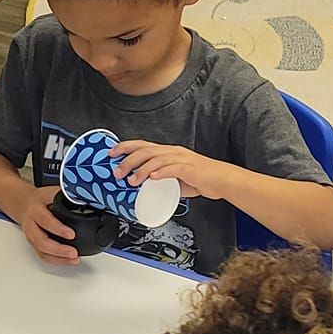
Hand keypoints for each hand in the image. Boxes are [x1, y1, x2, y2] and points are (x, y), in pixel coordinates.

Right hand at [17, 185, 78, 265]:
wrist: (24, 204)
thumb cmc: (40, 198)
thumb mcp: (52, 192)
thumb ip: (67, 195)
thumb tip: (87, 199)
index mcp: (35, 210)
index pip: (45, 220)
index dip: (57, 228)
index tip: (71, 234)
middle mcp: (31, 225)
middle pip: (41, 241)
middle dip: (58, 249)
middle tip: (73, 252)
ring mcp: (32, 237)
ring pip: (42, 252)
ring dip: (58, 259)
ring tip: (74, 259)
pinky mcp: (35, 245)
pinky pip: (44, 256)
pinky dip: (57, 261)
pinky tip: (69, 261)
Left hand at [110, 140, 225, 200]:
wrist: (221, 180)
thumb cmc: (200, 178)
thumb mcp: (175, 177)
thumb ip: (161, 179)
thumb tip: (146, 188)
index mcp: (168, 152)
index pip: (143, 145)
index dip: (126, 147)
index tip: (111, 153)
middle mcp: (173, 152)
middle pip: (146, 151)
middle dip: (128, 161)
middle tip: (117, 173)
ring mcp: (182, 160)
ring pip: (156, 159)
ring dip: (140, 170)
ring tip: (131, 180)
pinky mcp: (190, 169)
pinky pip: (173, 168)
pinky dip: (161, 173)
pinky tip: (152, 178)